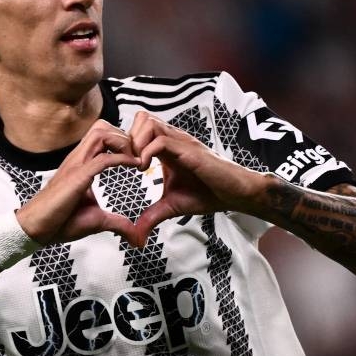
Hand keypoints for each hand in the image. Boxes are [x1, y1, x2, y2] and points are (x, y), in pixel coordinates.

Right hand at [15, 120, 139, 244]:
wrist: (36, 229)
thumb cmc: (60, 221)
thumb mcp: (98, 221)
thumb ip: (119, 224)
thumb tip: (137, 238)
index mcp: (83, 163)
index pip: (104, 136)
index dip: (124, 141)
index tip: (139, 157)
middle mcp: (79, 159)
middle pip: (103, 127)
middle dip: (126, 136)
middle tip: (140, 155)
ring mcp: (76, 165)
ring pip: (101, 133)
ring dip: (124, 142)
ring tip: (136, 159)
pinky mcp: (76, 177)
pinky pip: (102, 158)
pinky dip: (122, 159)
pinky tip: (135, 166)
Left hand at [126, 111, 266, 245]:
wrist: (235, 194)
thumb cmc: (208, 194)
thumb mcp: (171, 206)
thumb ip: (152, 216)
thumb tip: (137, 238)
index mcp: (166, 148)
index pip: (138, 128)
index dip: (125, 144)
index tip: (120, 165)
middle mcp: (172, 139)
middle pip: (140, 118)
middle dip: (127, 139)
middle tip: (125, 162)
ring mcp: (181, 142)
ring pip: (147, 122)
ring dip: (135, 143)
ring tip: (135, 165)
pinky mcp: (189, 150)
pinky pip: (160, 140)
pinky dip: (146, 153)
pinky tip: (145, 170)